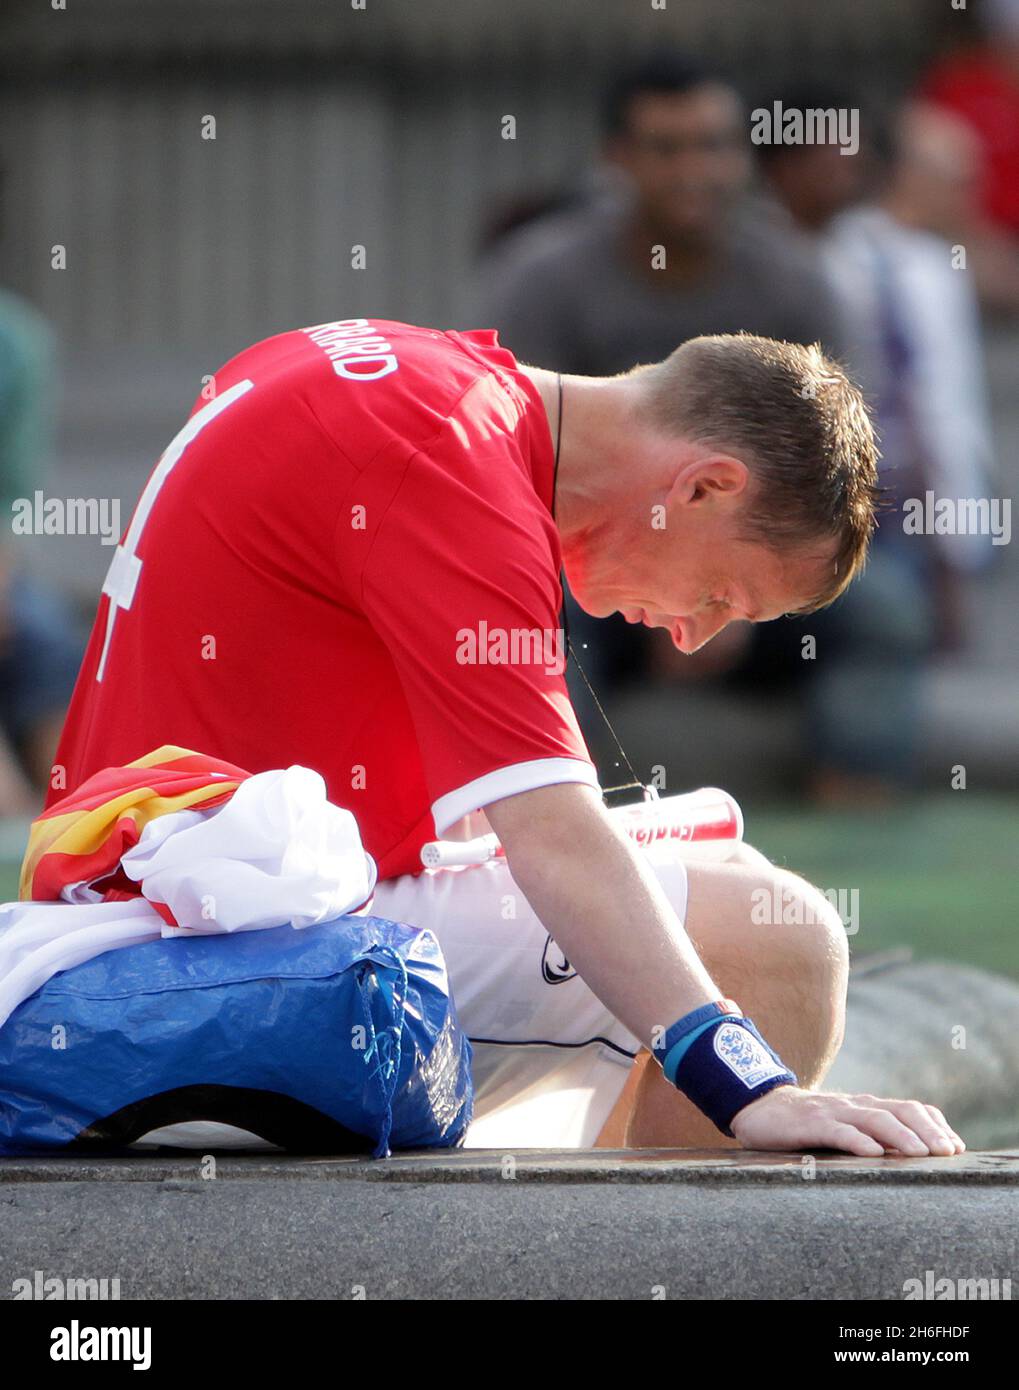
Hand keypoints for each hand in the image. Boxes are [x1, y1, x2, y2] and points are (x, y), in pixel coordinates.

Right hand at [729, 1086, 964, 1156]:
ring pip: (875, 1118)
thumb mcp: (843, 1126)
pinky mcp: (811, 1123)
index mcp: (866, 1106)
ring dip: (902, 1136)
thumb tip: (908, 1156)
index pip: (910, 1108)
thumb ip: (871, 1134)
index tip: (955, 1147)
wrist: (759, 1109)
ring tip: (921, 1154)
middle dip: (929, 1131)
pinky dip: (858, 1141)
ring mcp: (834, 1111)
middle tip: (948, 1153)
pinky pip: (839, 1131)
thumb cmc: (806, 1125)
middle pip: (901, 1110)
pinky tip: (873, 1153)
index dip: (936, 1126)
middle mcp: (855, 1105)